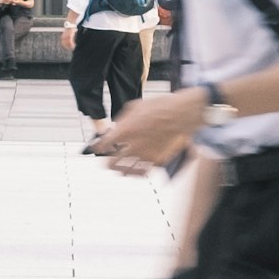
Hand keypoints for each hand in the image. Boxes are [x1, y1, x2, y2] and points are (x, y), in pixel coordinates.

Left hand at [91, 87, 209, 173]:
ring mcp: (146, 155)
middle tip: (106, 161)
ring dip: (119, 169)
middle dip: (106, 162)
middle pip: (111, 163)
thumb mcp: (135, 107)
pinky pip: (142, 172)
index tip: (97, 148)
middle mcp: (133, 145)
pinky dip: (135, 172)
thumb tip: (114, 128)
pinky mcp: (157, 160)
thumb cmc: (160, 107)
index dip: (97, 147)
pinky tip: (134, 171)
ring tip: (118, 169)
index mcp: (125, 130)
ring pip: (125, 171)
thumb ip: (121, 120)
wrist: (182, 113)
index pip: (103, 145)